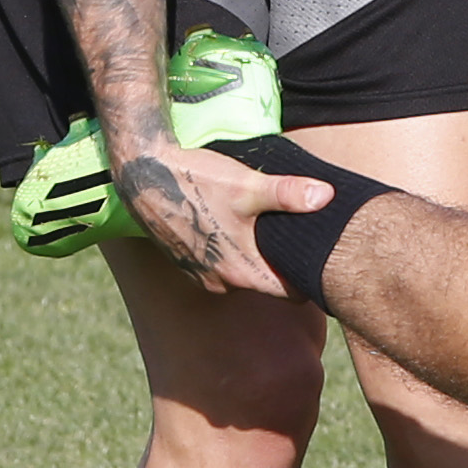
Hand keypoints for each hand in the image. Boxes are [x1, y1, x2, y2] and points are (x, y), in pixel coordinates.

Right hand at [116, 134, 330, 296]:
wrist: (141, 174)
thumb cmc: (195, 181)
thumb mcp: (246, 185)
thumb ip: (287, 194)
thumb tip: (326, 196)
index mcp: (242, 274)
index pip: (293, 294)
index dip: (308, 276)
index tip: (319, 255)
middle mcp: (222, 283)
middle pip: (270, 284)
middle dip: (284, 264)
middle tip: (298, 236)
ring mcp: (202, 276)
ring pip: (245, 274)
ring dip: (256, 257)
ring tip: (267, 227)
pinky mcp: (187, 264)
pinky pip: (221, 265)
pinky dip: (232, 251)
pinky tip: (235, 225)